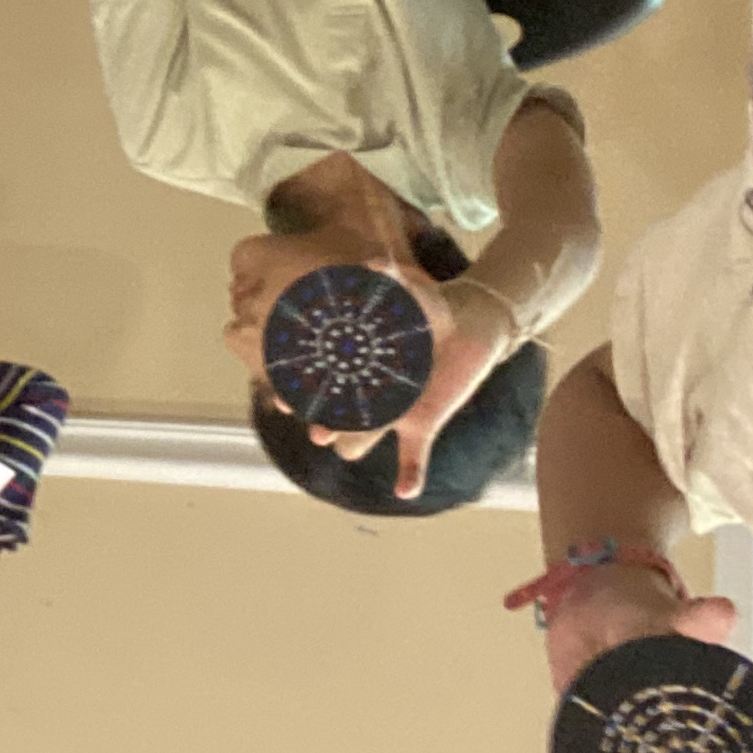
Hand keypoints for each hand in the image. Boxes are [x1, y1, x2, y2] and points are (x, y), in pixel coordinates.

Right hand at [318, 284, 517, 500]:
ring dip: (354, 444)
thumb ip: (393, 280)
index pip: (316, 378)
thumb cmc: (429, 308)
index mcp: (355, 361)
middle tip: (316, 429)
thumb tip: (376, 263)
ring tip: (344, 448)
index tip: (284, 397)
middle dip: (323, 422)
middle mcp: (366, 392)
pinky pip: (412, 455)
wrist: (467, 329)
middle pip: (334, 415)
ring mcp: (393, 413)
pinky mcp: (422, 425)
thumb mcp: (412, 291)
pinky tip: (406, 489)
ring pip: (363, 438)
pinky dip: (411, 472)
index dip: (297, 389)